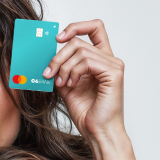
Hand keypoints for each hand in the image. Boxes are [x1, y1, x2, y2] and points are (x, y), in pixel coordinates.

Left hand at [43, 19, 124, 141]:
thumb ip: (61, 68)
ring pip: (80, 50)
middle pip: (78, 41)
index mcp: (100, 60)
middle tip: (48, 73)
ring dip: (63, 67)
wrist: (97, 132)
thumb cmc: (86, 112)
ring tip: (61, 83)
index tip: (57, 39)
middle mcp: (109, 59)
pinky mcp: (114, 73)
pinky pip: (87, 61)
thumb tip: (45, 56)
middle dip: (58, 56)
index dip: (75, 27)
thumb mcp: (66, 84)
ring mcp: (114, 65)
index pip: (94, 28)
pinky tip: (71, 84)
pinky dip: (73, 72)